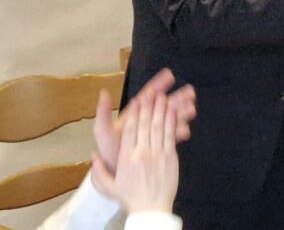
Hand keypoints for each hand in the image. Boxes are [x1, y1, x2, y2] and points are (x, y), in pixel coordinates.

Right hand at [91, 91, 178, 213]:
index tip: (136, 101)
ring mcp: (157, 154)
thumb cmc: (130, 198)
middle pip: (144, 125)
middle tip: (151, 93)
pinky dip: (171, 121)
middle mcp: (141, 153)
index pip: (129, 131)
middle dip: (148, 107)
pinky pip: (170, 135)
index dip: (133, 114)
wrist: (151, 210)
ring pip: (159, 127)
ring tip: (162, 97)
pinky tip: (172, 111)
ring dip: (160, 110)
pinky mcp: (170, 157)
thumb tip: (92, 156)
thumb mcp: (109, 187)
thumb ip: (99, 171)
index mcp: (126, 158)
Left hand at [94, 68, 195, 172]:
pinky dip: (179, 132)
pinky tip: (186, 132)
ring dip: (182, 112)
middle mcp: (147, 120)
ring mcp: (155, 131)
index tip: (169, 75)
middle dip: (178, 97)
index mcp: (135, 113)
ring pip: (171, 118)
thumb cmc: (109, 151)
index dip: (158, 84)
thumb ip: (103, 113)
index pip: (148, 95)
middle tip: (191, 91)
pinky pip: (172, 136)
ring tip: (192, 109)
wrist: (116, 172)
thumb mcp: (103, 132)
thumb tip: (103, 93)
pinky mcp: (160, 143)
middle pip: (164, 105)